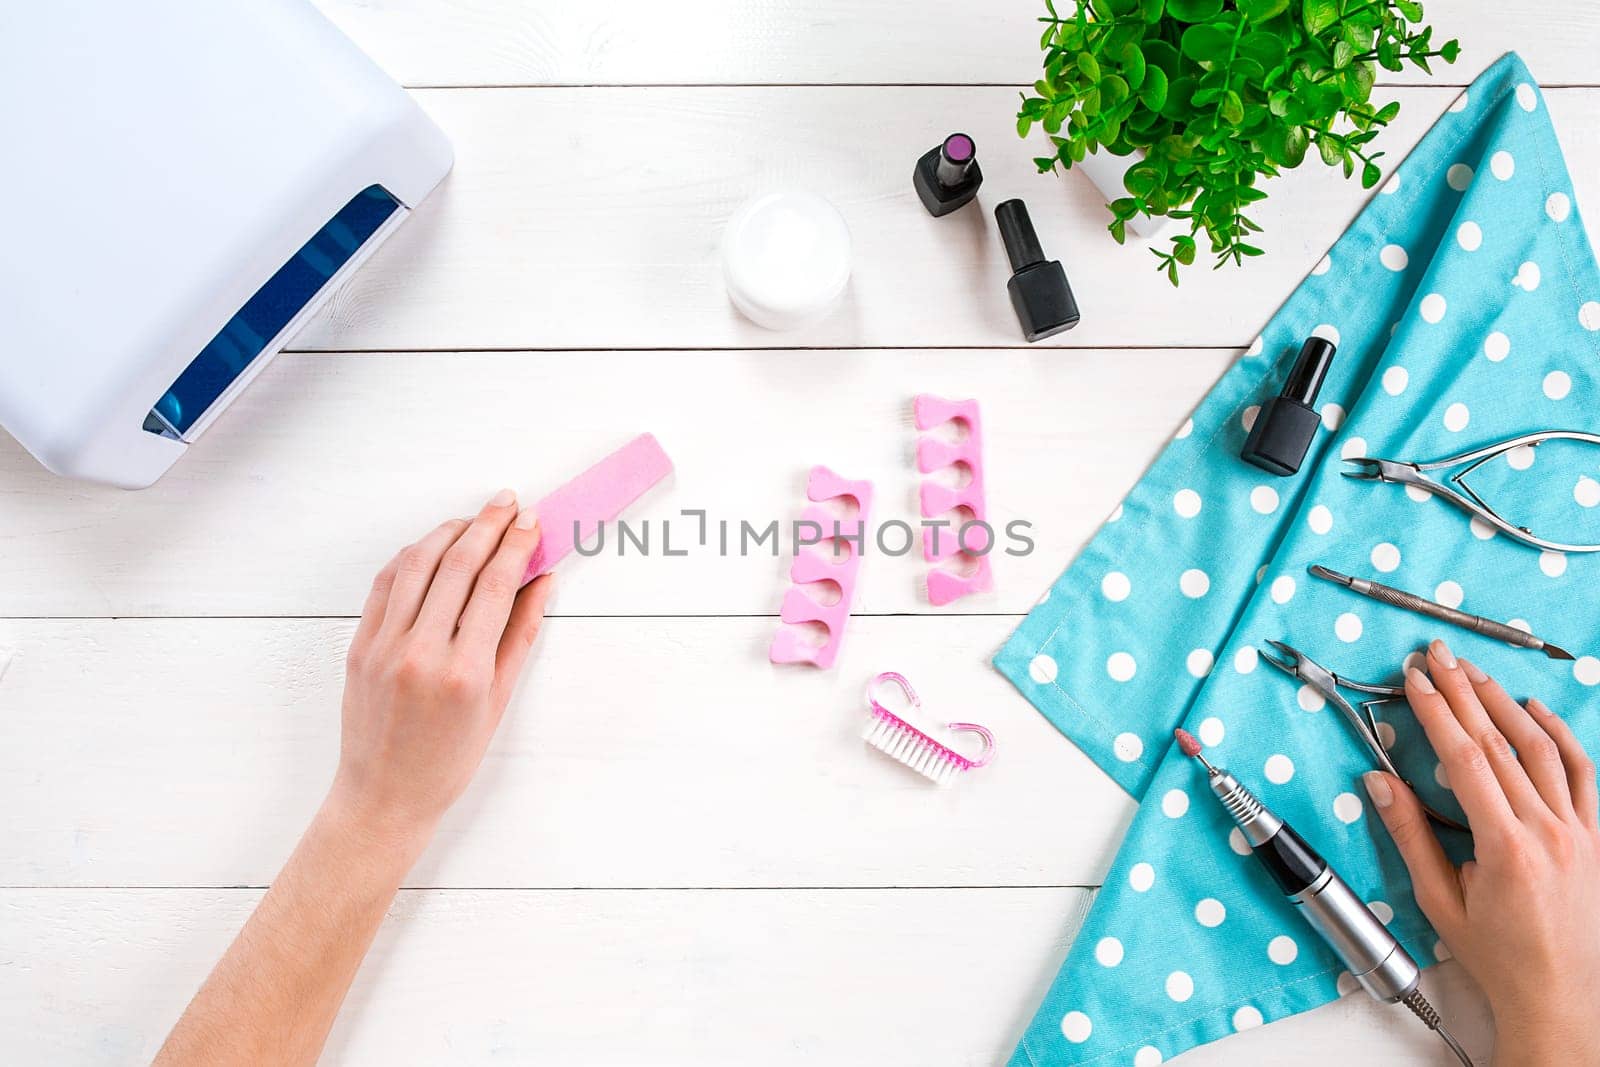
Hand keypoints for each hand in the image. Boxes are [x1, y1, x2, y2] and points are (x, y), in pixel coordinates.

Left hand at [330, 490, 553, 841]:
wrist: (384, 795)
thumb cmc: (447, 760)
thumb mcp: (498, 702)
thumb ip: (520, 636)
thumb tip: (542, 581)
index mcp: (465, 673)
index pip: (496, 586)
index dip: (516, 545)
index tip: (530, 521)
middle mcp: (422, 654)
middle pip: (458, 565)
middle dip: (487, 525)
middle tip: (507, 503)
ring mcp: (384, 647)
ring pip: (417, 564)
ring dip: (448, 532)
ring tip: (472, 519)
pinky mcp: (359, 646)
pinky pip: (385, 584)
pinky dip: (410, 556)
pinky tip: (432, 546)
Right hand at [1365, 639, 1599, 1065]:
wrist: (1562, 996)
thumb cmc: (1499, 958)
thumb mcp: (1440, 902)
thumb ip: (1410, 837)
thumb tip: (1380, 783)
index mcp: (1507, 849)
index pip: (1465, 760)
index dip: (1437, 713)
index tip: (1416, 681)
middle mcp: (1550, 833)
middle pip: (1500, 743)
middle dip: (1463, 692)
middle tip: (1438, 656)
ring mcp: (1579, 832)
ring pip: (1541, 749)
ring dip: (1504, 703)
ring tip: (1474, 671)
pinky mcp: (1595, 836)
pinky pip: (1580, 772)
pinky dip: (1557, 735)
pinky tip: (1534, 711)